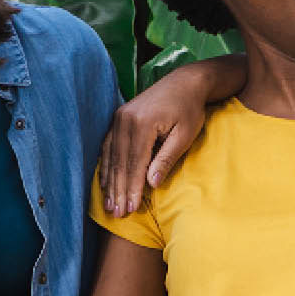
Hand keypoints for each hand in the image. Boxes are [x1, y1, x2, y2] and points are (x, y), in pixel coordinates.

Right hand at [98, 72, 208, 216]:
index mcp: (142, 124)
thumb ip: (166, 159)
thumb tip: (151, 185)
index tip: (130, 209)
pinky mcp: (118, 117)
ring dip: (109, 182)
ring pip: (110, 156)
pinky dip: (105, 165)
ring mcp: (119, 117)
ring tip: (109, 204)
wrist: (184, 82)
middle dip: (118, 190)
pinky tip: (104, 182)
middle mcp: (125, 119)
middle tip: (117, 213)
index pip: (134, 164)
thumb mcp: (184, 135)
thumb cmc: (190, 110)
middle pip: (119, 162)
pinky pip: (107, 145)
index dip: (131, 189)